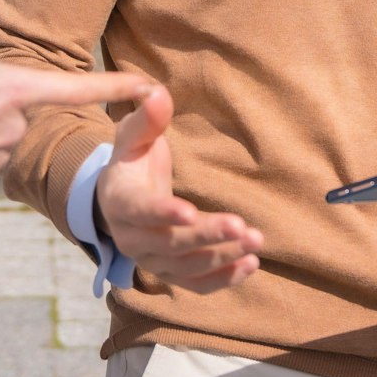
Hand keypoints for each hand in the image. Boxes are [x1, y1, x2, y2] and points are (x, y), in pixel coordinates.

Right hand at [94, 86, 261, 292]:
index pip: (141, 211)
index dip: (164, 213)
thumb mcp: (133, 136)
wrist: (120, 199)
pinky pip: (196, 285)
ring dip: (222, 258)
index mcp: (120, 202)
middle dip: (206, 236)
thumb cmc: (131, 161)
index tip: (191, 211)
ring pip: (186, 268)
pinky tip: (251, 264)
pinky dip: (223, 279)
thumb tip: (158, 92)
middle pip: (169, 245)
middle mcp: (131, 239)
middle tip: (241, 226)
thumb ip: (147, 118)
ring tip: (256, 242)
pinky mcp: (170, 274)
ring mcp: (150, 261)